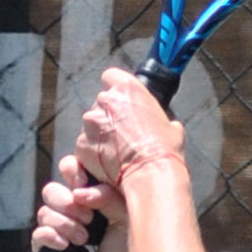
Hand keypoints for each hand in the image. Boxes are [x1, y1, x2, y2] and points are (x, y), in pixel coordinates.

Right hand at [32, 161, 128, 251]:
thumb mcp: (128, 218)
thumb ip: (108, 194)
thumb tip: (81, 191)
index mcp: (96, 204)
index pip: (74, 175)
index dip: (73, 172)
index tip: (82, 183)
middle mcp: (76, 218)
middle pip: (54, 189)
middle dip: (68, 200)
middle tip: (89, 219)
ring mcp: (60, 236)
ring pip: (44, 210)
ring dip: (64, 220)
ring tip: (83, 239)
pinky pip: (38, 234)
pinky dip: (51, 236)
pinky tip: (67, 247)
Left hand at [74, 63, 185, 196]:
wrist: (151, 174)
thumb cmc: (164, 149)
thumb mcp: (170, 125)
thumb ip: (156, 117)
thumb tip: (160, 125)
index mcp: (126, 88)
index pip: (110, 77)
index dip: (114, 89)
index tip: (120, 101)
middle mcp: (104, 100)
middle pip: (100, 103)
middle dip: (108, 117)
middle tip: (122, 135)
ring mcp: (90, 123)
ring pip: (92, 126)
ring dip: (100, 136)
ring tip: (117, 153)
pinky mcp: (82, 145)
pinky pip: (85, 147)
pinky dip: (94, 154)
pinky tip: (109, 164)